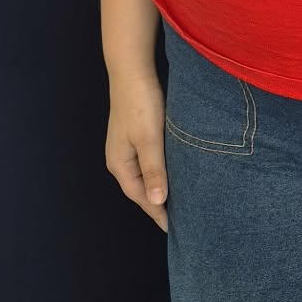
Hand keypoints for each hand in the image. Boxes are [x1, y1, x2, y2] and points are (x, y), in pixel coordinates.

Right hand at [106, 71, 169, 232]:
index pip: (141, 197)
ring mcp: (126, 148)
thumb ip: (154, 170)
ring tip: (180, 203)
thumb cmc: (141, 104)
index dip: (158, 213)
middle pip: (141, 190)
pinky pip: (149, 163)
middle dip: (158, 205)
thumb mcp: (150, 139)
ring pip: (145, 176)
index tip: (175, 229)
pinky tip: (174, 175)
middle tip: (182, 221)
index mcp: (120, 164)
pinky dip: (161, 173)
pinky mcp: (135, 137)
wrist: (133, 72)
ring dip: (161, 189)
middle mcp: (120, 159)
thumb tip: (158, 202)